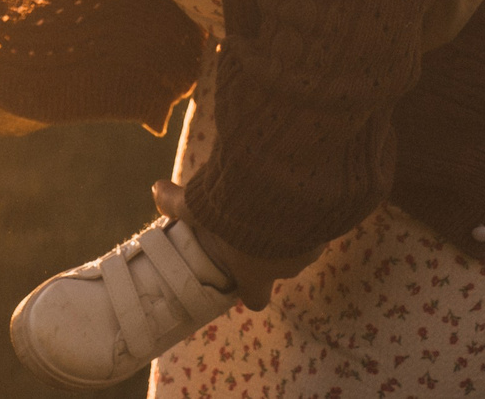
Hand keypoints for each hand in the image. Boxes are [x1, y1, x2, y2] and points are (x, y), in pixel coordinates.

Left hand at [150, 179, 313, 311]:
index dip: (249, 287)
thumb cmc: (235, 208)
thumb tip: (155, 188)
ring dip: (292, 224)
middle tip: (255, 220)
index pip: (255, 299)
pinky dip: (310, 206)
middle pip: (280, 266)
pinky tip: (297, 184)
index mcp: (255, 273)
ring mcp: (312, 246)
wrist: (285, 186)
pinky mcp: (329, 223)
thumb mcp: (198, 206)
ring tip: (276, 196)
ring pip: (302, 241)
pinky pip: (320, 218)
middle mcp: (288, 267)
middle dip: (270, 247)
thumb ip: (177, 203)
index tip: (240, 270)